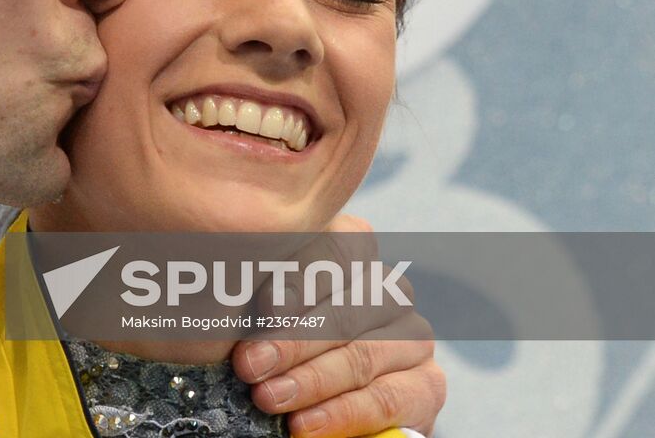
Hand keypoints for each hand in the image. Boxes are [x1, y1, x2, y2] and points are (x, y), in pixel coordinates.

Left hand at [230, 214, 445, 436]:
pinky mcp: (429, 384)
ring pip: (363, 355)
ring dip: (312, 382)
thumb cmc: (271, 344)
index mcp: (349, 252)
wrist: (318, 398)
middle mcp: (387, 288)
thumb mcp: (260, 314)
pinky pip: (388, 399)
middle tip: (250, 367)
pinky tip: (305, 426)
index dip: (300, 276)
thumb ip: (261, 297)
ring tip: (269, 399)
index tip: (264, 306)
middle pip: (347, 308)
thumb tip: (238, 297)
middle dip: (292, 340)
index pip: (337, 248)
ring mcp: (413, 334)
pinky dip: (343, 415)